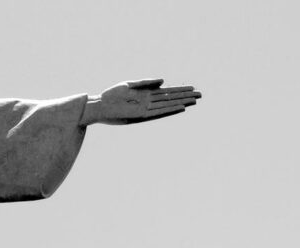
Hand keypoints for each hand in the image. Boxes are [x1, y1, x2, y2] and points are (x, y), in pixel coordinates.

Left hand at [86, 79, 201, 124]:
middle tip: (201, 95)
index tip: (192, 88)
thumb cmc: (111, 95)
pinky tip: (180, 107)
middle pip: (171, 98)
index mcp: (145, 94)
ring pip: (167, 105)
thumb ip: (146, 82)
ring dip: (181, 103)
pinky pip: (158, 112)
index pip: (167, 92)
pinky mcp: (141, 115)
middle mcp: (148, 102)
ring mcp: (146, 108)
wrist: (98, 105)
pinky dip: (169, 110)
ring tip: (194, 101)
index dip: (180, 90)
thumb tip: (164, 81)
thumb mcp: (129, 85)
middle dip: (185, 96)